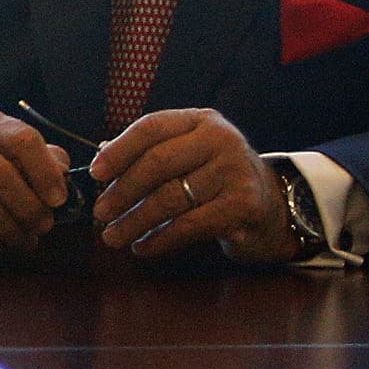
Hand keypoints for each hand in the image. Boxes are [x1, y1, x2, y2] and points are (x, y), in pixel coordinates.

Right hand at [0, 109, 73, 256]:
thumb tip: (64, 180)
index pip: (21, 139)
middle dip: (29, 207)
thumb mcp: (19, 154)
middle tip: (45, 225)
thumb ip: (48, 161)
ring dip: (15, 232)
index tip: (59, 199)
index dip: (45, 173)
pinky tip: (5, 243)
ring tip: (28, 238)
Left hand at [90, 109, 290, 262]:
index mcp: (200, 121)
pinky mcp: (244, 205)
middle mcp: (221, 139)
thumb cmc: (216, 178)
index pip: (151, 128)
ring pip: (170, 198)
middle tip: (100, 213)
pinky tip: (143, 247)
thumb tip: (100, 162)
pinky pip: (190, 225)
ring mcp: (235, 171)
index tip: (94, 174)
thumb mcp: (189, 155)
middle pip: (158, 163)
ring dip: (135, 221)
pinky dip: (161, 239)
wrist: (273, 205)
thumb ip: (151, 153)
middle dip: (122, 191)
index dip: (119, 151)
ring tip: (113, 236)